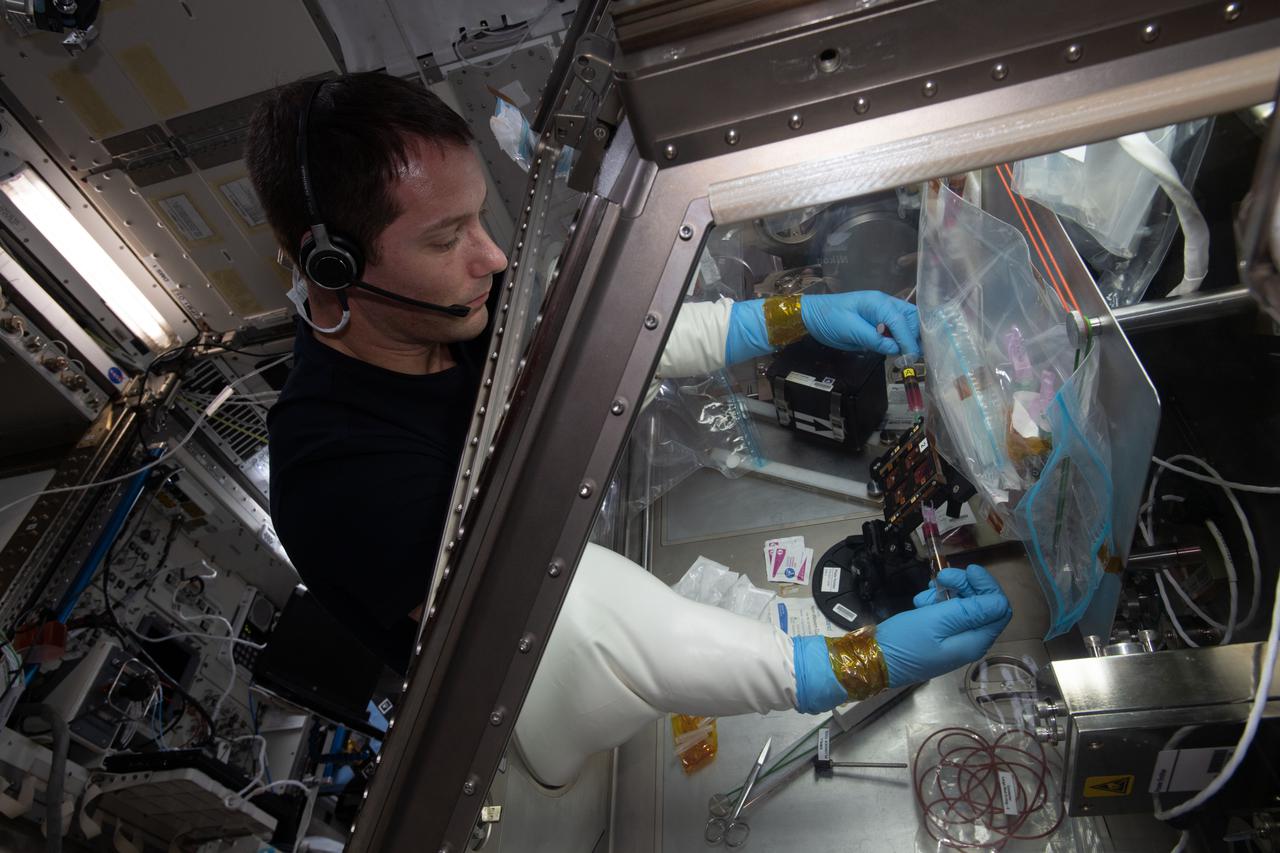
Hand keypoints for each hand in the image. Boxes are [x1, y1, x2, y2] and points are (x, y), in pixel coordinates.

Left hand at [800, 291, 920, 356]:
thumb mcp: (850, 330)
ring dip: (911, 337)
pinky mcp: (878, 321)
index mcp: (878, 302)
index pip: (901, 321)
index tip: (912, 357)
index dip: (908, 340)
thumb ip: (874, 339)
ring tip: (911, 355)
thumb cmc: (829, 319)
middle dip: (916, 335)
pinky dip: (902, 338)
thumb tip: (896, 349)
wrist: (813, 316)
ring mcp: (883, 311)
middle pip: (911, 318)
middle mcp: (885, 304)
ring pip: (907, 322)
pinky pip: (897, 327)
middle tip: (916, 356)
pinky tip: (901, 351)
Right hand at [876, 564, 1011, 686]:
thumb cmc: (905, 641)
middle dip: (964, 586)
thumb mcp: (936, 620)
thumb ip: (970, 611)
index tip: (969, 570)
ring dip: (947, 594)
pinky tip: (920, 604)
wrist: (873, 661)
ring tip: (925, 596)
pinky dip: (935, 603)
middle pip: (981, 605)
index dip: (988, 586)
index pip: (999, 609)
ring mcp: (953, 640)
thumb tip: (1001, 601)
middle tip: (942, 576)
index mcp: (974, 641)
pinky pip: (946, 614)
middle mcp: (969, 641)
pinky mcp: (939, 637)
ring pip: (962, 607)